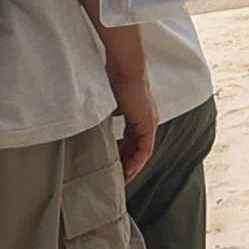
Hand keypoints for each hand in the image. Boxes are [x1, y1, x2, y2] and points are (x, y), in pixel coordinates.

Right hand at [102, 24, 156, 180]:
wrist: (124, 68)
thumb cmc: (115, 80)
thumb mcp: (110, 102)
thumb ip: (110, 113)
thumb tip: (100, 122)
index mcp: (138, 116)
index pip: (132, 142)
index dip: (124, 156)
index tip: (116, 168)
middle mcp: (146, 121)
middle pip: (138, 150)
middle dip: (128, 166)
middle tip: (118, 180)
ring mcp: (148, 122)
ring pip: (142, 152)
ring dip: (133, 167)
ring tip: (123, 180)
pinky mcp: (147, 123)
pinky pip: (144, 149)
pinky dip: (137, 161)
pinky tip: (128, 170)